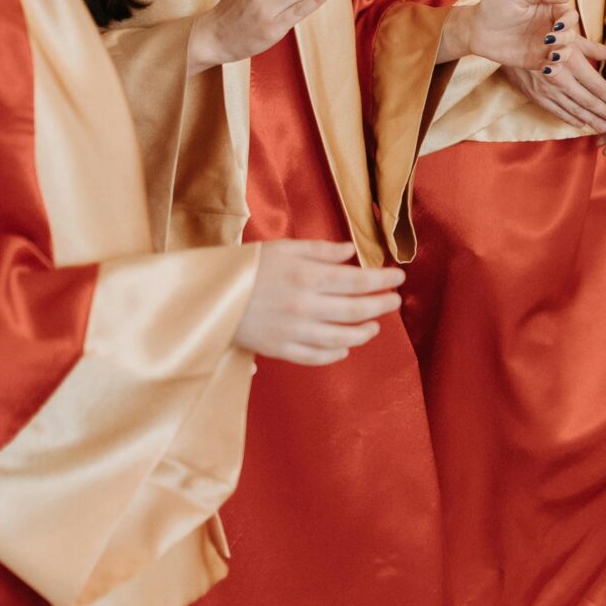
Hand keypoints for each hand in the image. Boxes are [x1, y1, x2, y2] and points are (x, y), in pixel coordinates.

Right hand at [235, 239, 402, 366]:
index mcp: (306, 277)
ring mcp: (292, 332)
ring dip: (364, 332)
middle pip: (355, 310)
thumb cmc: (246, 266)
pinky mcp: (279, 350)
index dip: (382, 280)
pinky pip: (315, 357)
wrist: (206, 296)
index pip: (357, 281)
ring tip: (375, 326)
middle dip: (381, 305)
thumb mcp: (283, 248)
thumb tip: (351, 250)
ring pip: (340, 338)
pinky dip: (335, 353)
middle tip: (395, 301)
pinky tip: (345, 346)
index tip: (399, 277)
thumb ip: (320, 250)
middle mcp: (304, 307)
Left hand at [448, 0, 575, 68]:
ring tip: (551, 55)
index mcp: (548, 11)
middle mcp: (549, 29)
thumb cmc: (495, 7)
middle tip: (548, 39)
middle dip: (564, 39)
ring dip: (563, 55)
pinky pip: (552, 68)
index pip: (570, 16)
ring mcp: (543, 47)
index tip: (557, 25)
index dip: (568, 21)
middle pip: (570, 36)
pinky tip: (546, 67)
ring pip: (565, 53)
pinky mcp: (535, 62)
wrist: (475, 28)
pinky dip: (554, 70)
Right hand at [503, 32, 605, 134]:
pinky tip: (581, 123)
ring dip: (591, 120)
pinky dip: (570, 119)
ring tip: (605, 128)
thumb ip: (593, 48)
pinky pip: (557, 111)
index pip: (596, 84)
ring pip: (574, 109)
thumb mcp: (569, 37)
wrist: (508, 42)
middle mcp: (560, 77)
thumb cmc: (544, 35)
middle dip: (605, 112)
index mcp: (571, 60)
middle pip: (588, 100)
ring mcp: (547, 89)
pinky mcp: (536, 96)